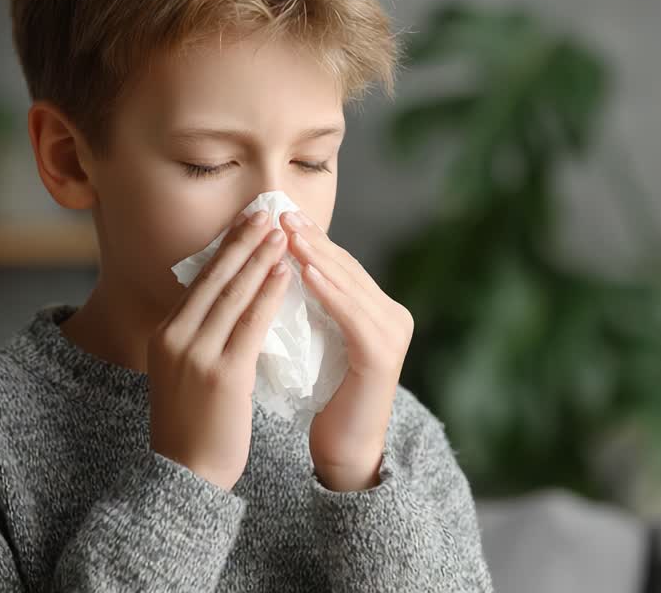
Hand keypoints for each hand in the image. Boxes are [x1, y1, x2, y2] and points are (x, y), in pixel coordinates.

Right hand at [149, 209, 292, 490]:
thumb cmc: (192, 428)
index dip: (224, 250)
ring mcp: (196, 353)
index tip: (245, 224)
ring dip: (260, 258)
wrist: (186, 475)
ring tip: (282, 231)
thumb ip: (200, 340)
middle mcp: (175, 337)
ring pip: (233, 294)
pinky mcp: (222, 373)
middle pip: (213, 278)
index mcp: (165, 335)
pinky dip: (268, 293)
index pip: (199, 282)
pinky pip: (250, 323)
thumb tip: (226, 310)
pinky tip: (285, 273)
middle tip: (265, 212)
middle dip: (241, 241)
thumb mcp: (184, 374)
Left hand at [279, 210, 413, 491]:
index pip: (338, 265)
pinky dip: (327, 291)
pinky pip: (350, 314)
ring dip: (316, 255)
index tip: (276, 214)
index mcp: (375, 309)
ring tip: (288, 232)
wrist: (343, 449)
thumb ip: (305, 306)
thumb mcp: (311, 339)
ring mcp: (392, 333)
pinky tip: (304, 271)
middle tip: (280, 211)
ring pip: (348, 285)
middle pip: (344, 267)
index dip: (309, 239)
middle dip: (310, 238)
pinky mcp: (382, 354)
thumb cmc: (321, 397)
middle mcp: (392, 315)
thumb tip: (268, 264)